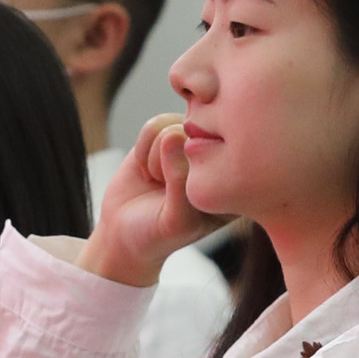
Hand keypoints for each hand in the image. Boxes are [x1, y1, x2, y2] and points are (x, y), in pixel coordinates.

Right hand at [85, 115, 218, 288]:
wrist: (125, 231)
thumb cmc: (157, 233)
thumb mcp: (175, 219)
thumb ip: (180, 182)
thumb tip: (173, 135)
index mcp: (232, 185)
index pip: (222, 161)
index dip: (192, 175)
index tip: (183, 201)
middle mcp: (218, 160)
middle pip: (198, 137)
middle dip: (171, 162)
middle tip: (165, 189)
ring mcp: (194, 144)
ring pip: (175, 126)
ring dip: (156, 157)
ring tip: (156, 180)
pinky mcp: (170, 132)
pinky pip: (156, 125)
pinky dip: (143, 147)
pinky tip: (147, 169)